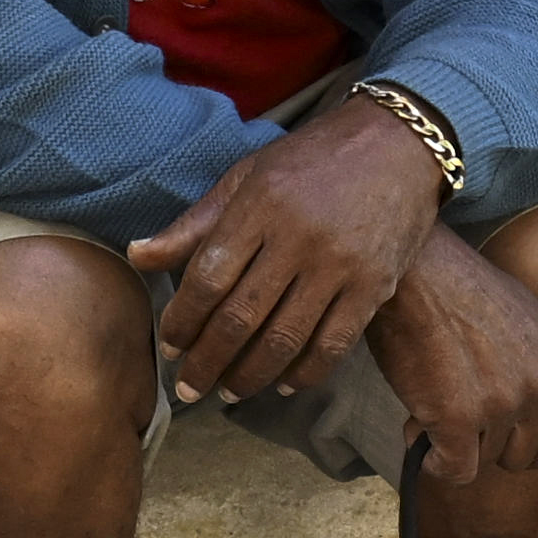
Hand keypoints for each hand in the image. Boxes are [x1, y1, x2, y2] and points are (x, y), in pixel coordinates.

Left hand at [134, 96, 443, 403]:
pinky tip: (281, 385)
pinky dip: (304, 373)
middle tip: (187, 388)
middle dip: (207, 361)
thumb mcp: (247, 177)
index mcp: (259, 207)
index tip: (170, 347)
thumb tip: (137, 255)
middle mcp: (297, 238)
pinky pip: (332, 345)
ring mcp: (339, 265)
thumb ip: (195, 224)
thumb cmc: (312, 160)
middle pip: (240, 318)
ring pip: (284, 340)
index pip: (208, 278)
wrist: (399, 144)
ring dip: (249, 376)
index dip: (183, 320)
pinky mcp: (373, 285)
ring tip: (227, 393)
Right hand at [355, 223, 537, 481]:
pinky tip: (418, 436)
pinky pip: (456, 470)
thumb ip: (536, 364)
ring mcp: (501, 403)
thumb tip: (526, 406)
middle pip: (523, 456)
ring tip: (432, 409)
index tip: (517, 448)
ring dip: (455, 446)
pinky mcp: (460, 417)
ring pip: (483, 461)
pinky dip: (435, 463)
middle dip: (490, 447)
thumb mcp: (524, 318)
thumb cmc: (458, 287)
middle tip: (462, 422)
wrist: (415, 272)